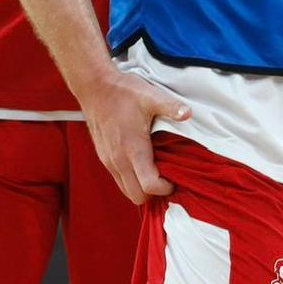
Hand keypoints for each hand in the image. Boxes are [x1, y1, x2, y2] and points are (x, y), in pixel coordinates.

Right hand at [80, 70, 191, 204]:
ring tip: (155, 173)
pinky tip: (142, 164)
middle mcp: (118, 160)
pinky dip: (132, 180)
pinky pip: (119, 180)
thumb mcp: (150, 96)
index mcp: (132, 148)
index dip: (165, 188)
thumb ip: (171, 106)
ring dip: (142, 188)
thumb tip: (188, 114)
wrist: (95, 87)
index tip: (174, 179)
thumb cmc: (121, 92)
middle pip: (137, 196)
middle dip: (154, 193)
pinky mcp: (104, 157)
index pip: (149, 185)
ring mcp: (109, 160)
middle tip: (167, 178)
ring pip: (126, 190)